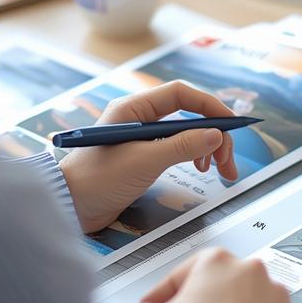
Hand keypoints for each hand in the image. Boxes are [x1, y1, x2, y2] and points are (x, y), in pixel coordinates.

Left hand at [58, 80, 240, 233]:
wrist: (69, 208)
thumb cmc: (98, 179)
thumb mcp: (145, 161)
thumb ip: (182, 146)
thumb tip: (216, 135)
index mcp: (134, 108)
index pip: (182, 95)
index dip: (210, 106)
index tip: (232, 126)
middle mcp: (139, 117)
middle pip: (189, 115)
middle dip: (213, 135)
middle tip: (227, 162)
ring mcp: (141, 136)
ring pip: (186, 132)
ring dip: (207, 148)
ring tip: (218, 171)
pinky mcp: (142, 155)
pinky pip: (177, 147)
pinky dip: (194, 156)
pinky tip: (200, 170)